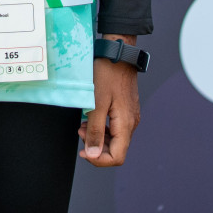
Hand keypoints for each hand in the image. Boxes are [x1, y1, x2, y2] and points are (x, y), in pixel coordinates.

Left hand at [81, 33, 139, 166]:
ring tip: (83, 124)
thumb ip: (94, 131)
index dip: (99, 159)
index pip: (117, 157)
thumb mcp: (96, 103)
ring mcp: (129, 116)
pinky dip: (102, 127)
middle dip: (96, 147)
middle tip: (81, 132)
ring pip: (115, 139)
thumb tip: (93, 154)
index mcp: (126, 124)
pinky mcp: (126, 109)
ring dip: (98, 137)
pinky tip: (91, 117)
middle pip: (116, 150)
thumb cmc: (107, 74)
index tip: (83, 151)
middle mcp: (131, 123)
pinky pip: (115, 127)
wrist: (117, 53)